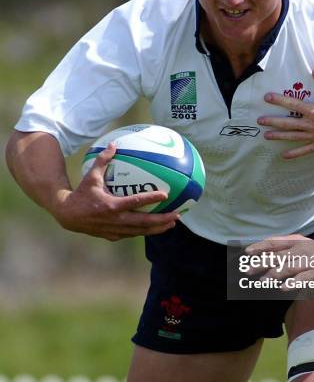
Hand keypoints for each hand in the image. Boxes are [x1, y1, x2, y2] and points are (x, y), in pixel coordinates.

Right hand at [53, 144, 179, 240]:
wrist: (68, 216)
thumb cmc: (81, 193)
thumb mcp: (91, 176)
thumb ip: (103, 161)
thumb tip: (113, 144)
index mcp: (111, 205)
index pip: (135, 202)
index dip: (151, 198)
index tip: (165, 194)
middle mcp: (115, 220)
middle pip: (144, 222)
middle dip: (162, 220)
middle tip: (176, 215)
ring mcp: (115, 230)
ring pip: (141, 231)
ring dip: (158, 228)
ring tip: (172, 223)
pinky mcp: (113, 236)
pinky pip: (133, 233)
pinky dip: (145, 231)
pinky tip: (156, 228)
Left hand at [244, 234, 313, 290]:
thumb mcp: (300, 241)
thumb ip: (283, 244)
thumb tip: (262, 249)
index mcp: (295, 241)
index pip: (274, 243)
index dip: (260, 247)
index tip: (247, 252)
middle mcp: (300, 250)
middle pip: (277, 256)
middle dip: (261, 263)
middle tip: (248, 271)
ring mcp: (308, 262)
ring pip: (288, 267)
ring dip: (274, 275)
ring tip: (263, 281)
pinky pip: (303, 279)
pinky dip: (292, 283)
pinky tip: (283, 288)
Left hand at [258, 68, 313, 157]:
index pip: (292, 104)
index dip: (278, 100)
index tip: (266, 97)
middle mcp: (311, 124)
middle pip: (287, 123)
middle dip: (272, 121)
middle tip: (260, 121)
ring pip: (292, 137)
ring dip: (278, 136)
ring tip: (266, 136)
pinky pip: (304, 150)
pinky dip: (294, 154)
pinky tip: (284, 156)